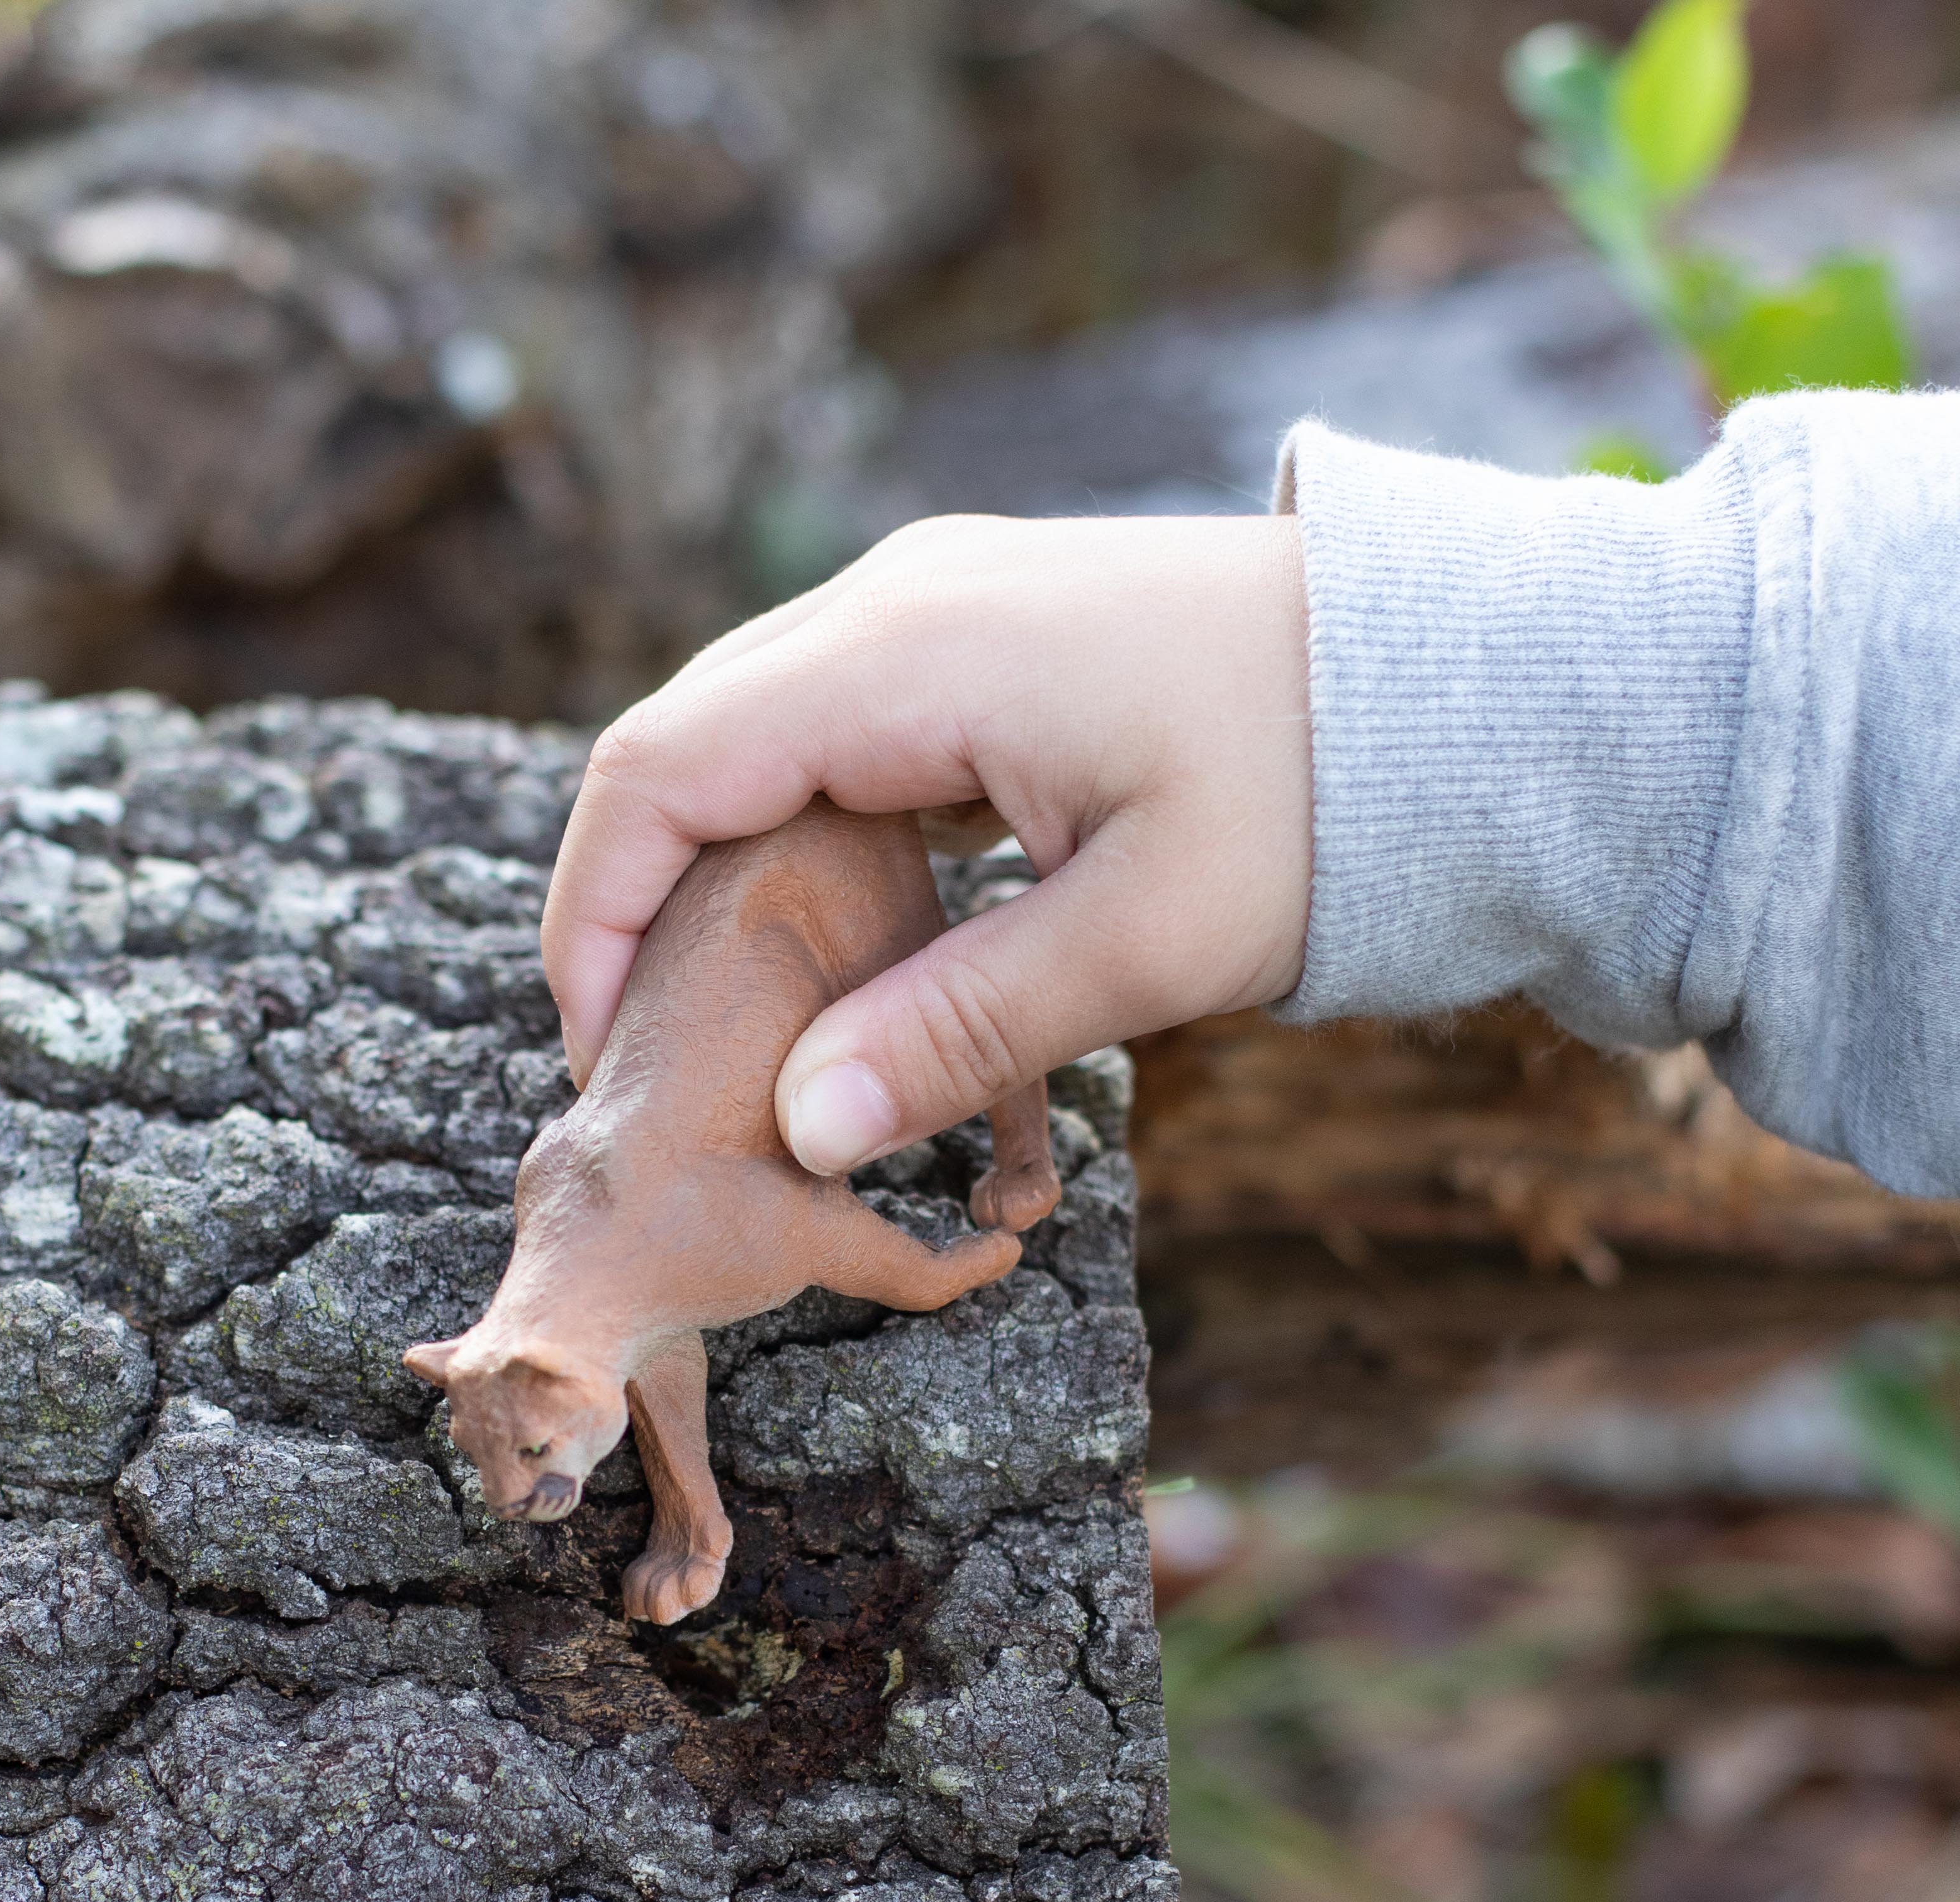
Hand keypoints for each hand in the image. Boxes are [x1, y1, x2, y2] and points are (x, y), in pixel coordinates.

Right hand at [540, 512, 1312, 1175]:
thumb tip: (799, 1133)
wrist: (1469, 681)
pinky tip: (833, 940)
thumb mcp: (1149, 938)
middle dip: (638, 903)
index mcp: (912, 651)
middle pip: (684, 748)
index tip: (601, 1052)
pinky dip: (799, 840)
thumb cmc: (1327, 794)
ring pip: (751, 739)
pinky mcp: (979, 643)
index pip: (662, 771)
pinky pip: (832, 736)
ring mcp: (938, 607)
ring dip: (719, 875)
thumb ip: (960, 1033)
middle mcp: (898, 601)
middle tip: (653, 1058)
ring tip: (732, 1017)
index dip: (599, 916)